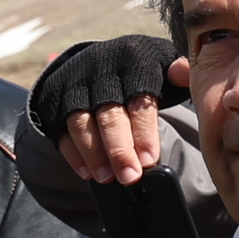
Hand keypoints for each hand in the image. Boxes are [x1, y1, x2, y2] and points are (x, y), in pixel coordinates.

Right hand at [30, 34, 182, 189]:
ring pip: (80, 123)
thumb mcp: (166, 64)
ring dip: (93, 154)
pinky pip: (61, 131)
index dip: (143, 131)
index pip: (138, 99)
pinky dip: (74, 154)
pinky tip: (88, 173)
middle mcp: (100, 69)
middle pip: (108, 113)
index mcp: (133, 60)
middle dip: (118, 149)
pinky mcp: (55, 101)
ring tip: (107, 178)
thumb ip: (180, 74)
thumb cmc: (143, 71)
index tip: (149, 160)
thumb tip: (183, 73)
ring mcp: (74, 85)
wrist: (101, 59)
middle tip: (129, 176)